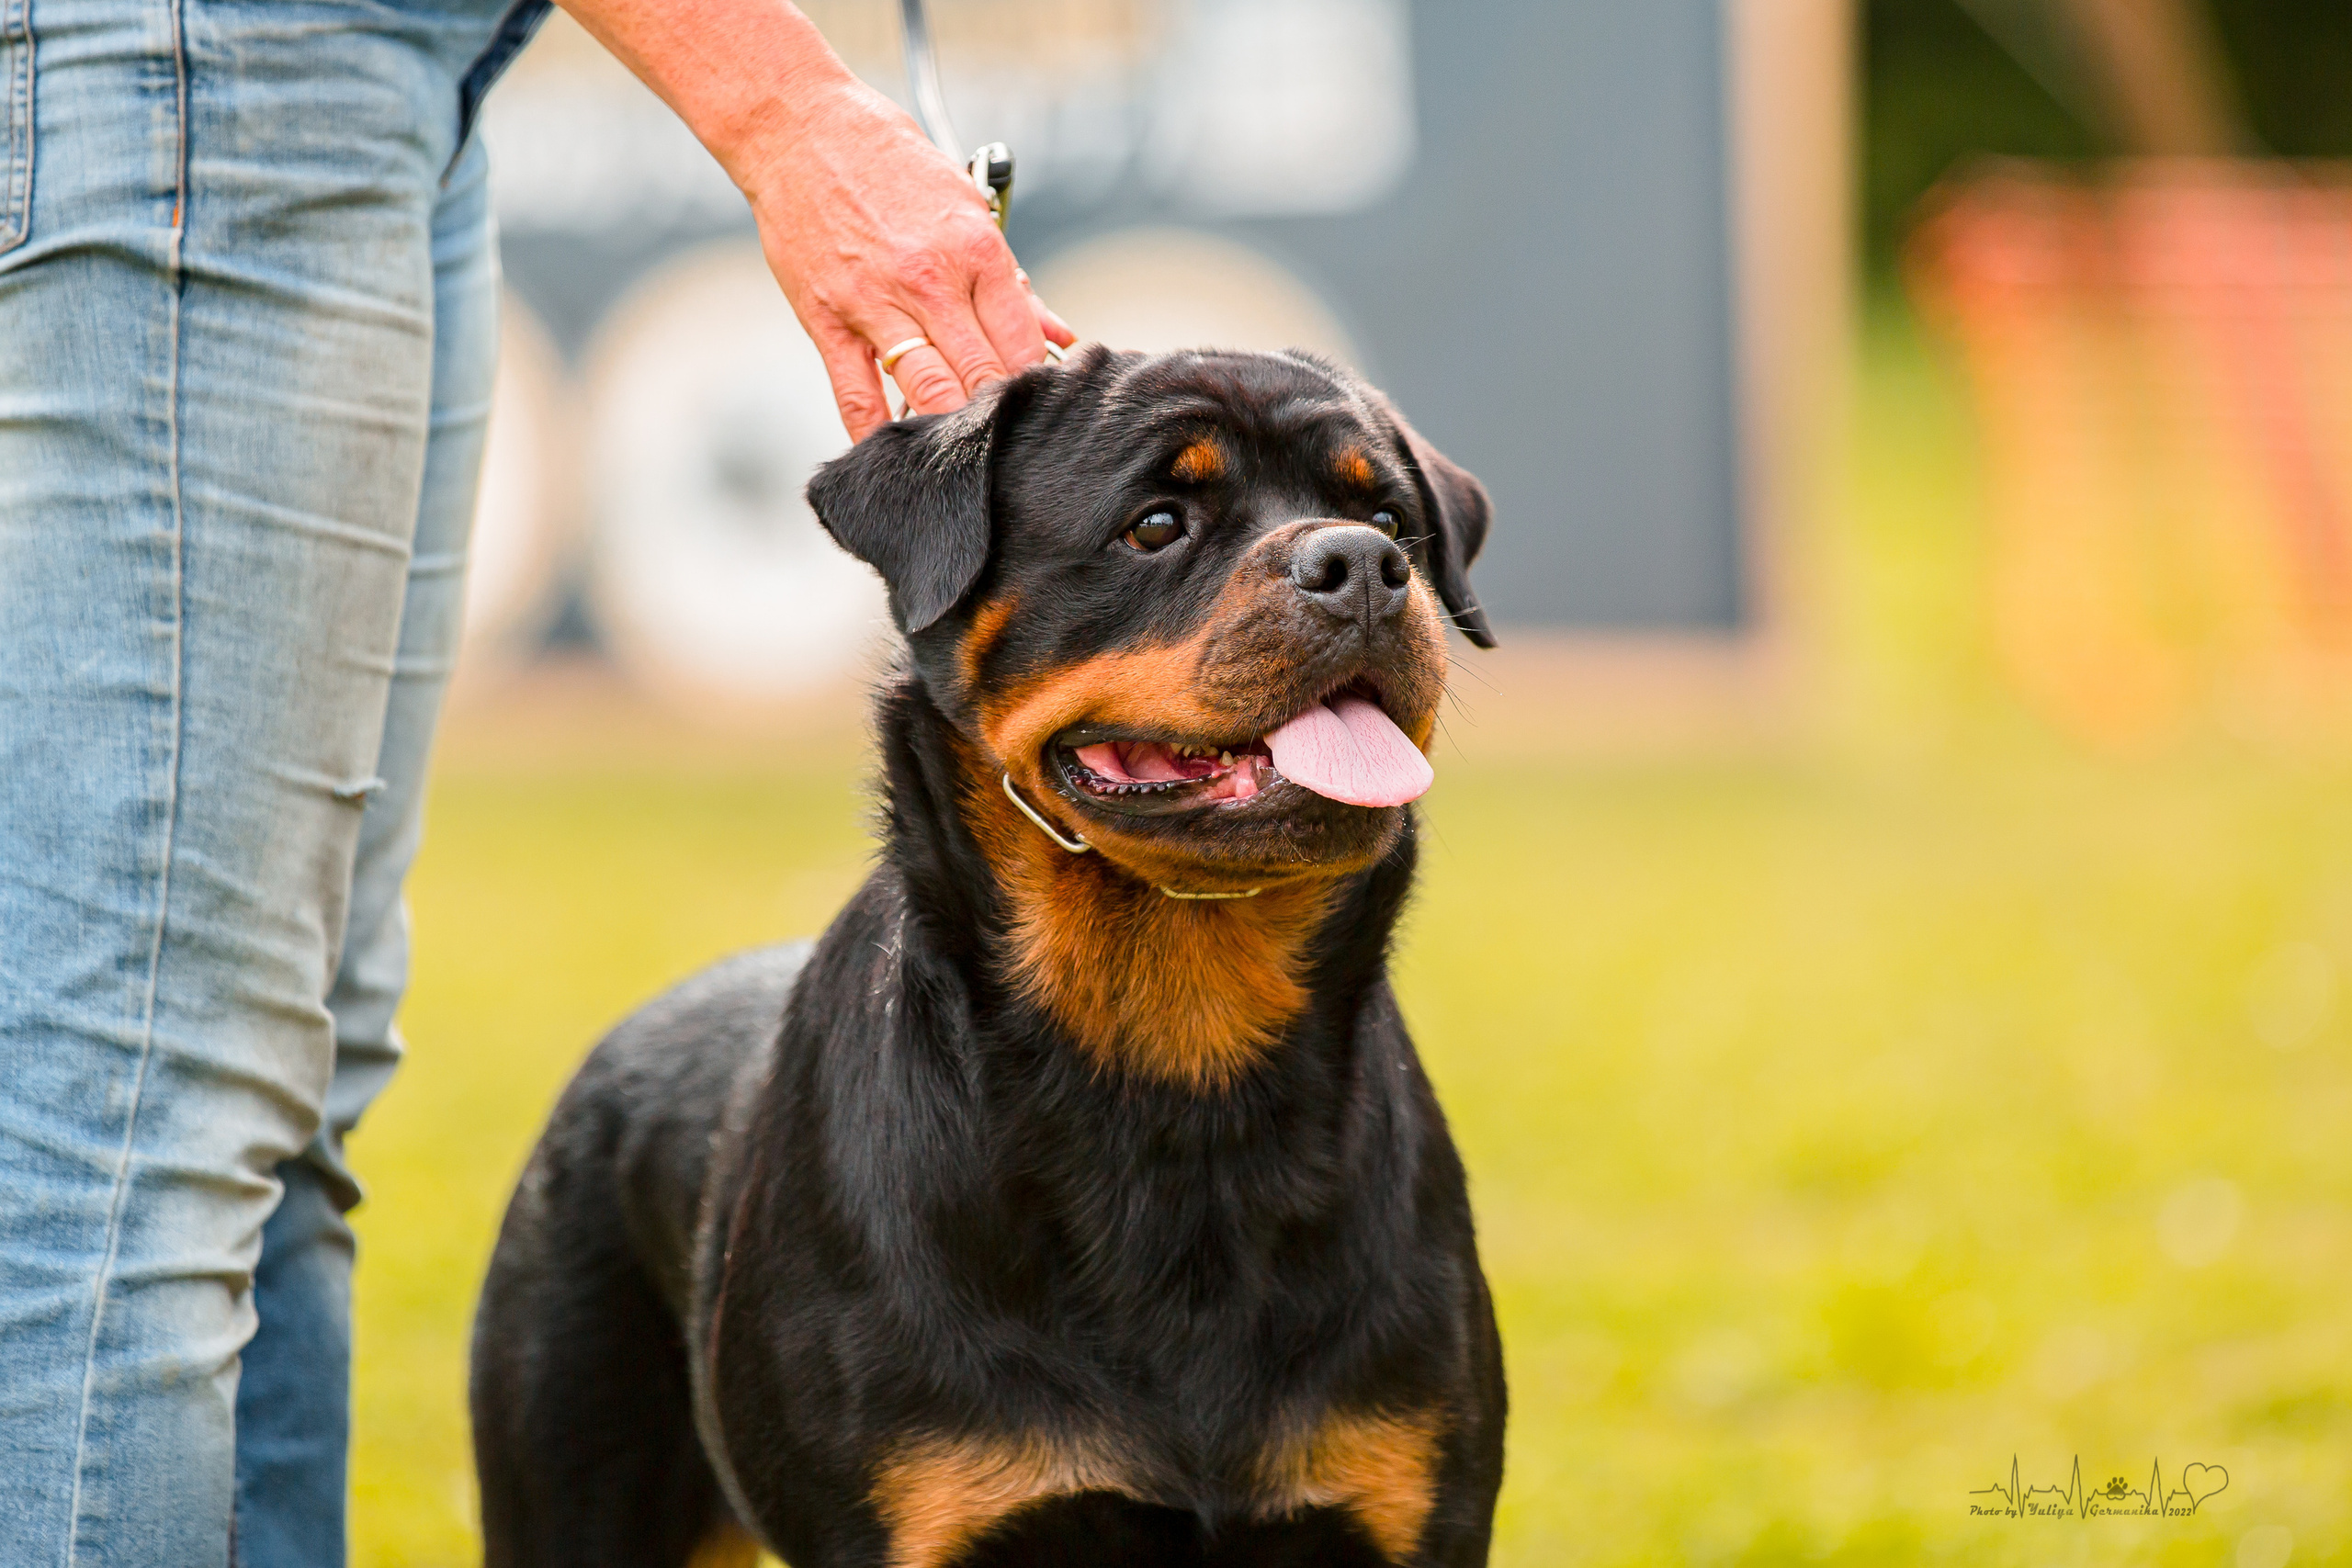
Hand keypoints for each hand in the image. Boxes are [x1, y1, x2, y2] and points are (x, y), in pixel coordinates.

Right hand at [733, 77, 1075, 440]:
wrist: (801, 130)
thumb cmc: (889, 165)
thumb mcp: (967, 208)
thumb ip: (1013, 283)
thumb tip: (1058, 336)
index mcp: (976, 251)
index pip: (1022, 344)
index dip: (1035, 387)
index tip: (1036, 408)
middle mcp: (930, 281)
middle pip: (982, 375)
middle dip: (997, 414)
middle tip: (1005, 439)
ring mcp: (875, 304)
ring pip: (927, 391)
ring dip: (949, 429)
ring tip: (961, 452)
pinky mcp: (827, 321)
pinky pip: (855, 396)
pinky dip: (875, 434)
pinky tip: (894, 454)